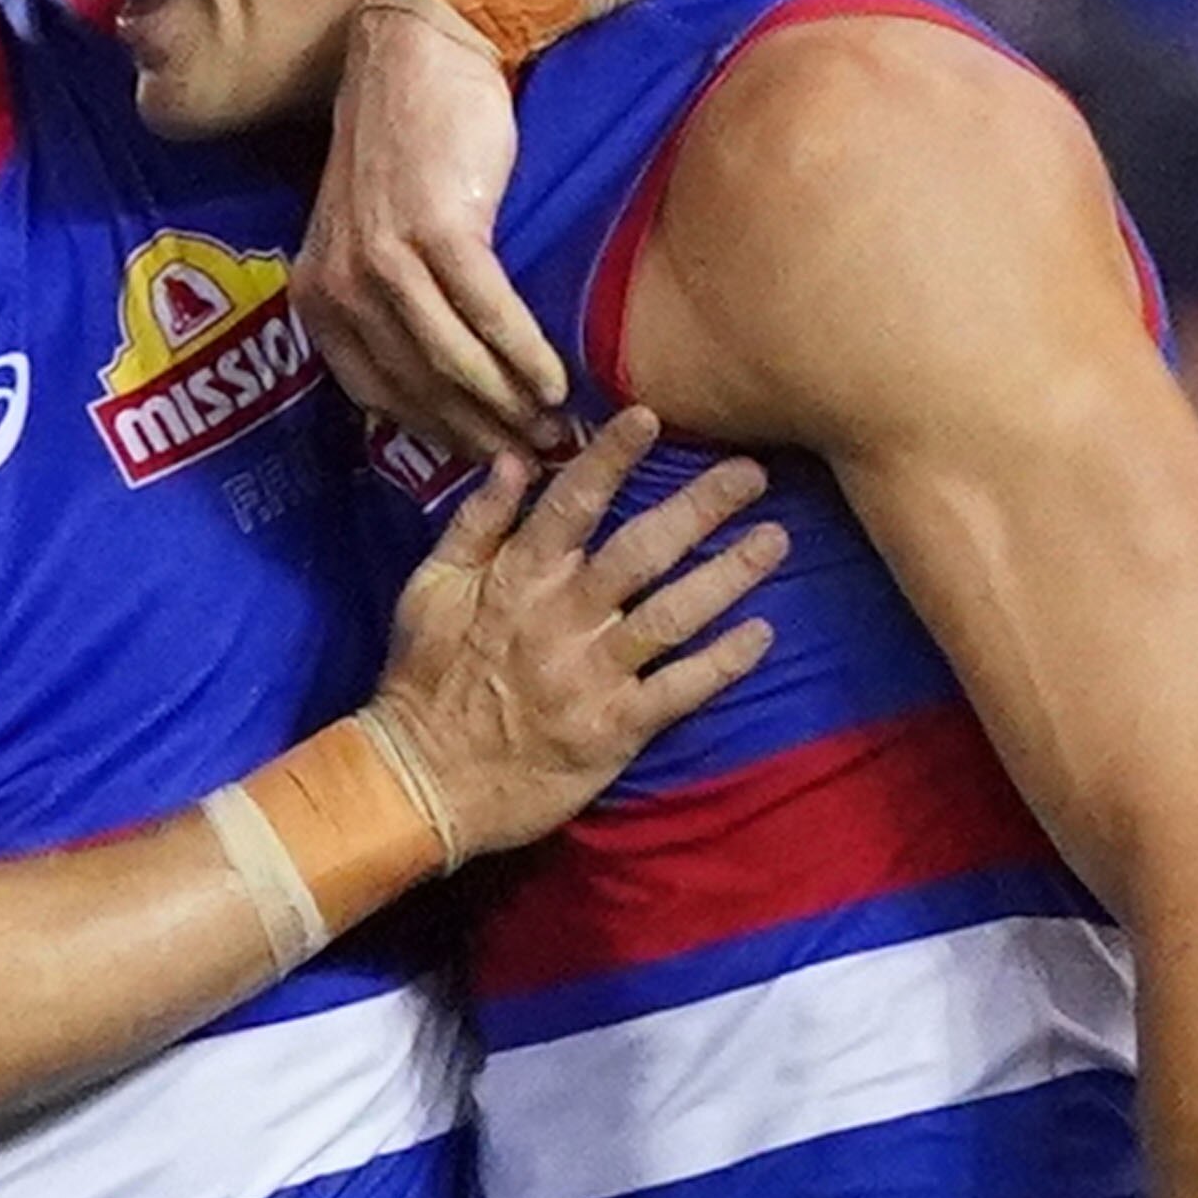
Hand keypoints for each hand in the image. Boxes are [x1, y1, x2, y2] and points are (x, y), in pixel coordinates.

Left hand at [299, 0, 570, 465]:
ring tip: (555, 428)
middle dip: (478, 433)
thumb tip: (429, 385)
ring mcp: (385, 259)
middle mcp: (340, 285)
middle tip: (534, 459)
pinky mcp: (439, 230)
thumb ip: (381, 303)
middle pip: (418, 388)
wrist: (421, 52)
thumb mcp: (368, 232)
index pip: (376, 393)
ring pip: (452, 361)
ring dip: (508, 405)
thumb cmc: (407, 143)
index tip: (485, 459)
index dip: (435, 435)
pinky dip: (524, 356)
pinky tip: (556, 381)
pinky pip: (488, 314)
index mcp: (315, 294)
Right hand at [367, 408, 784, 860]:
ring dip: (729, 575)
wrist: (421, 781)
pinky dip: (723, 661)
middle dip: (701, 507)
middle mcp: (563, 619)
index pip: (571, 504)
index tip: (650, 416)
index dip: (612, 458)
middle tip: (754, 472)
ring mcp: (592, 675)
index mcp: (518, 579)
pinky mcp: (614, 729)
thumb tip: (516, 457)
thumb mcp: (430, 589)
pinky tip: (763, 633)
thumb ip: (476, 522)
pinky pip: (679, 689)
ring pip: (673, 614)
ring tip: (776, 541)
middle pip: (642, 550)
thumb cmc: (425, 678)